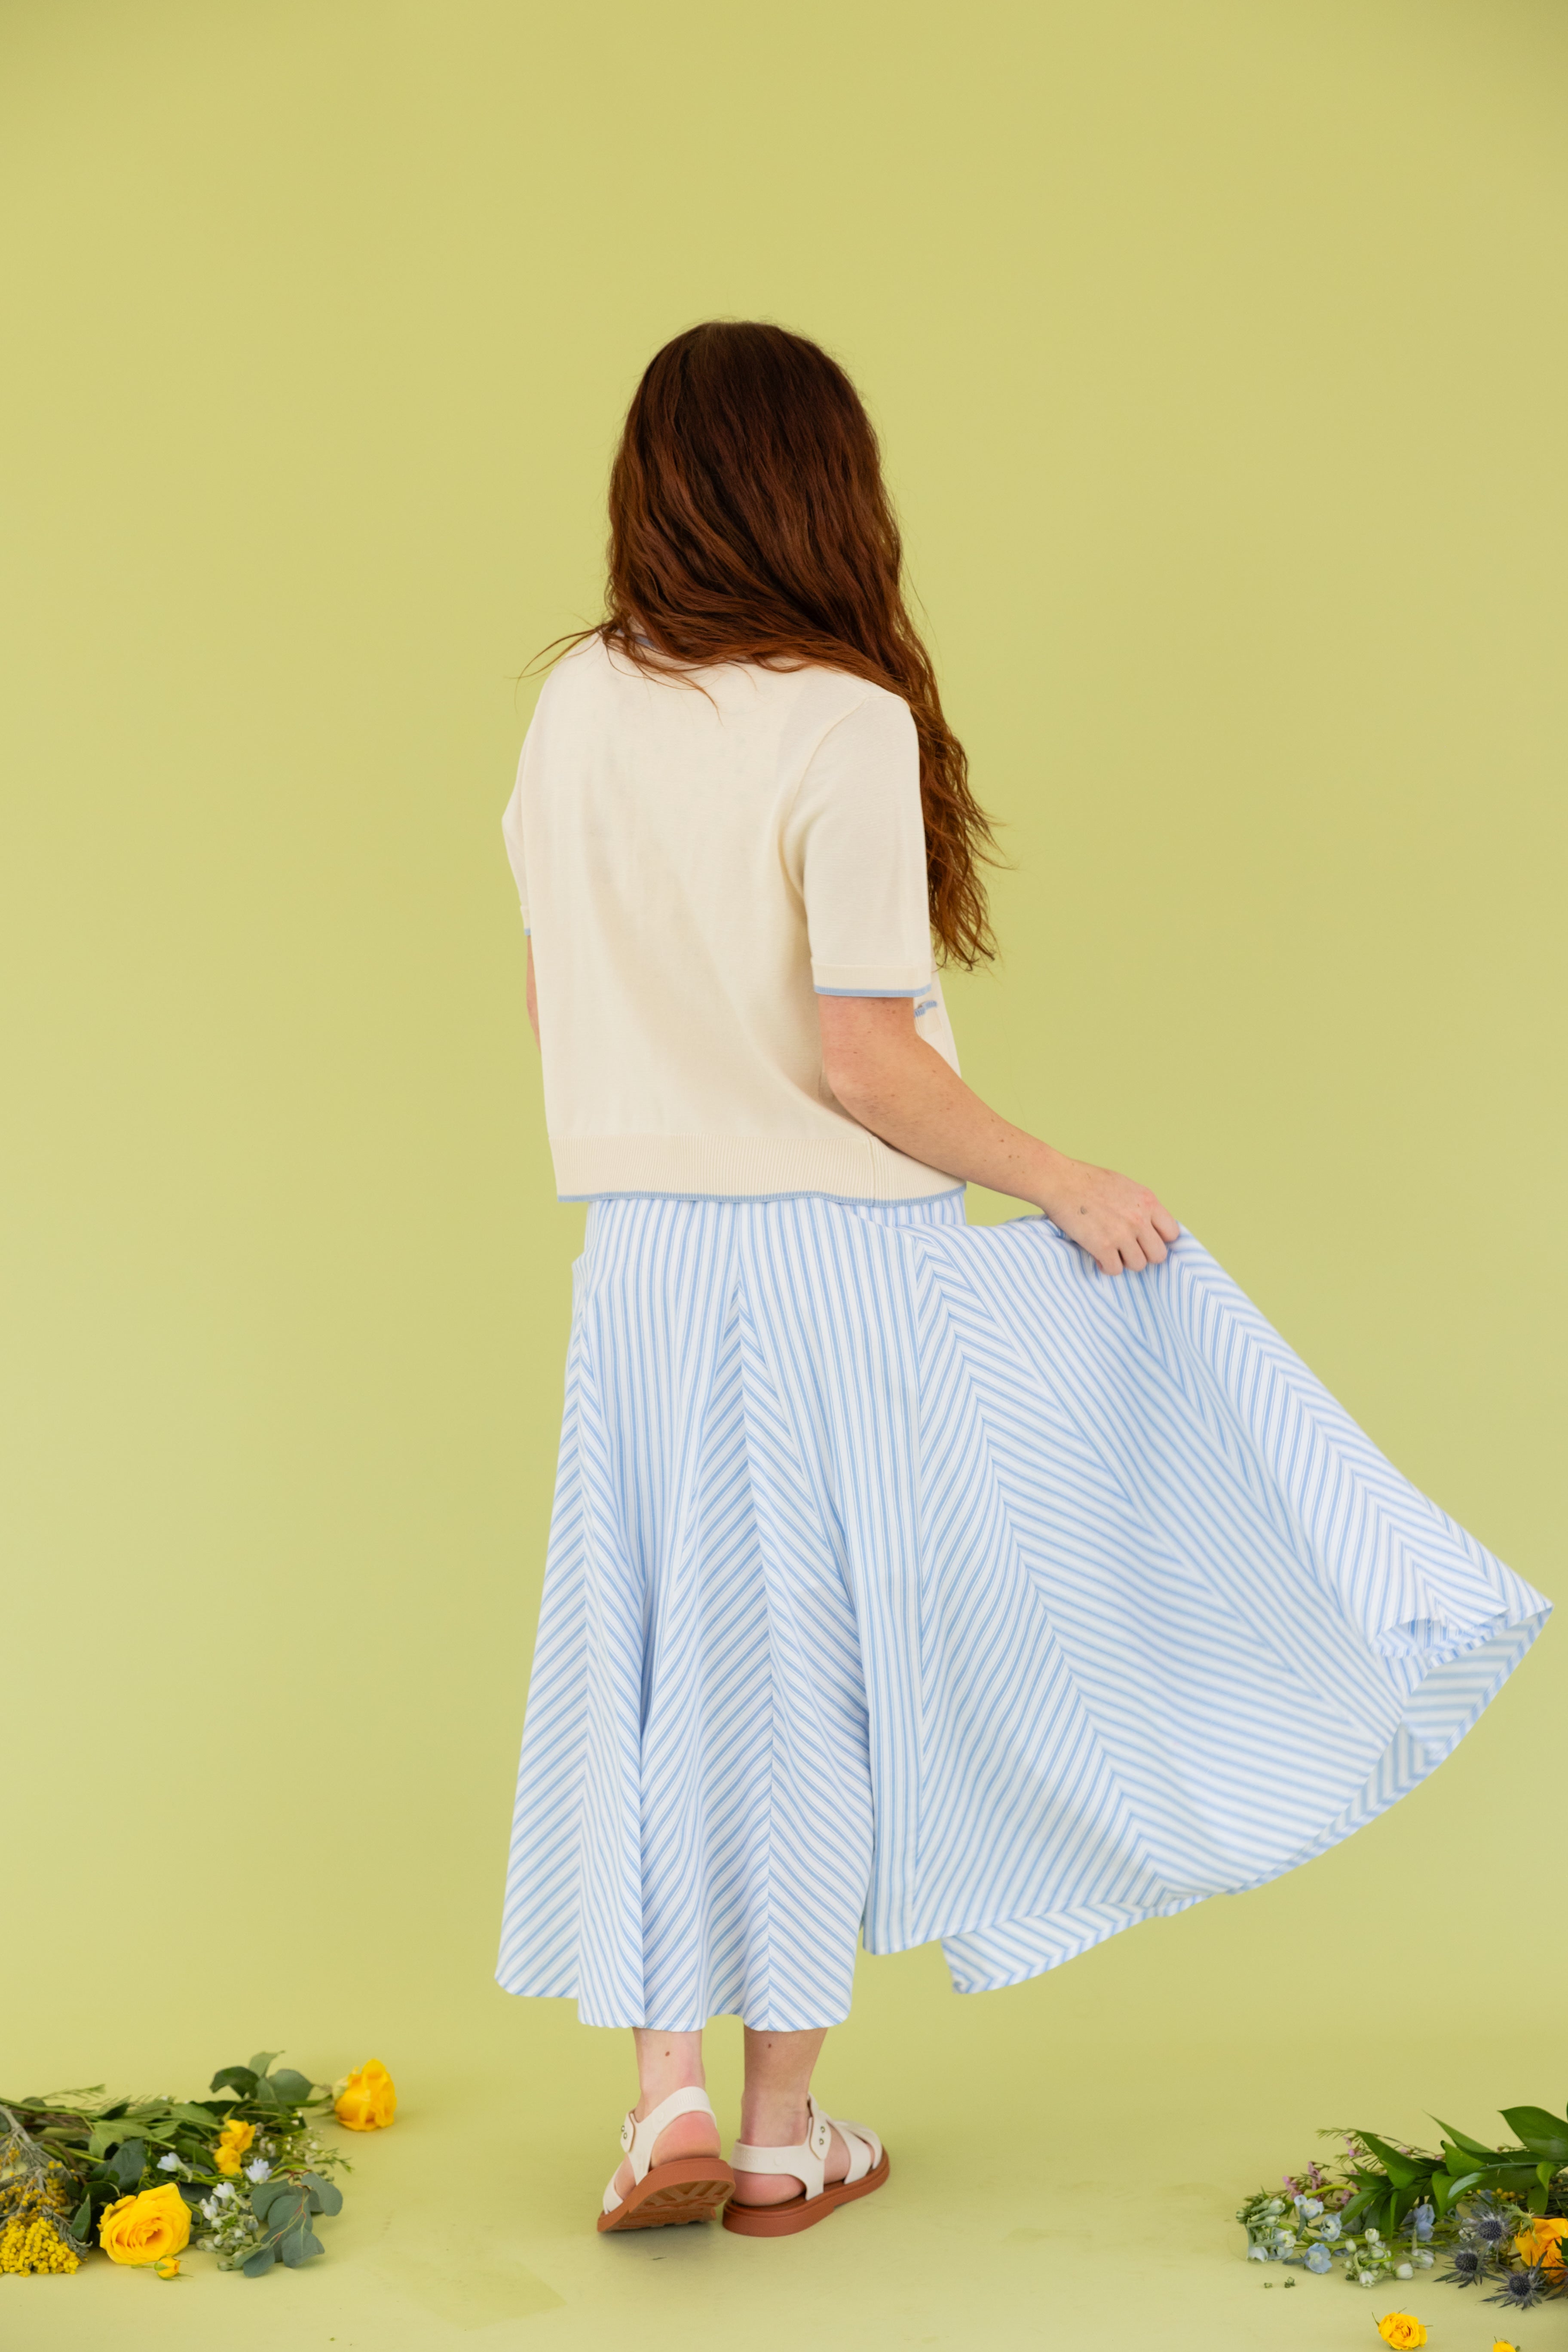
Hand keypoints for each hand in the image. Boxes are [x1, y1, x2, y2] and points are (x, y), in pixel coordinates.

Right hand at [1037, 1156, 1179, 1276]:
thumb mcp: (1124, 1186)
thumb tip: (1148, 1227)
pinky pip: (1115, 1270)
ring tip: (1111, 1251)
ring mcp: (1123, 1234)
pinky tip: (1098, 1256)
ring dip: (1124, 1262)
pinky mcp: (1103, 1247)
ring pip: (1138, 1265)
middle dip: (1143, 1254)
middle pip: (1158, 1255)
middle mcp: (1140, 1219)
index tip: (1145, 1240)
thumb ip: (1140, 1206)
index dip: (1159, 1240)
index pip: (1172, 1233)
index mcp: (1148, 1201)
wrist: (1059, 1181)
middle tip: (1127, 1249)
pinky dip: (1106, 1266)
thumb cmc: (1087, 1181)